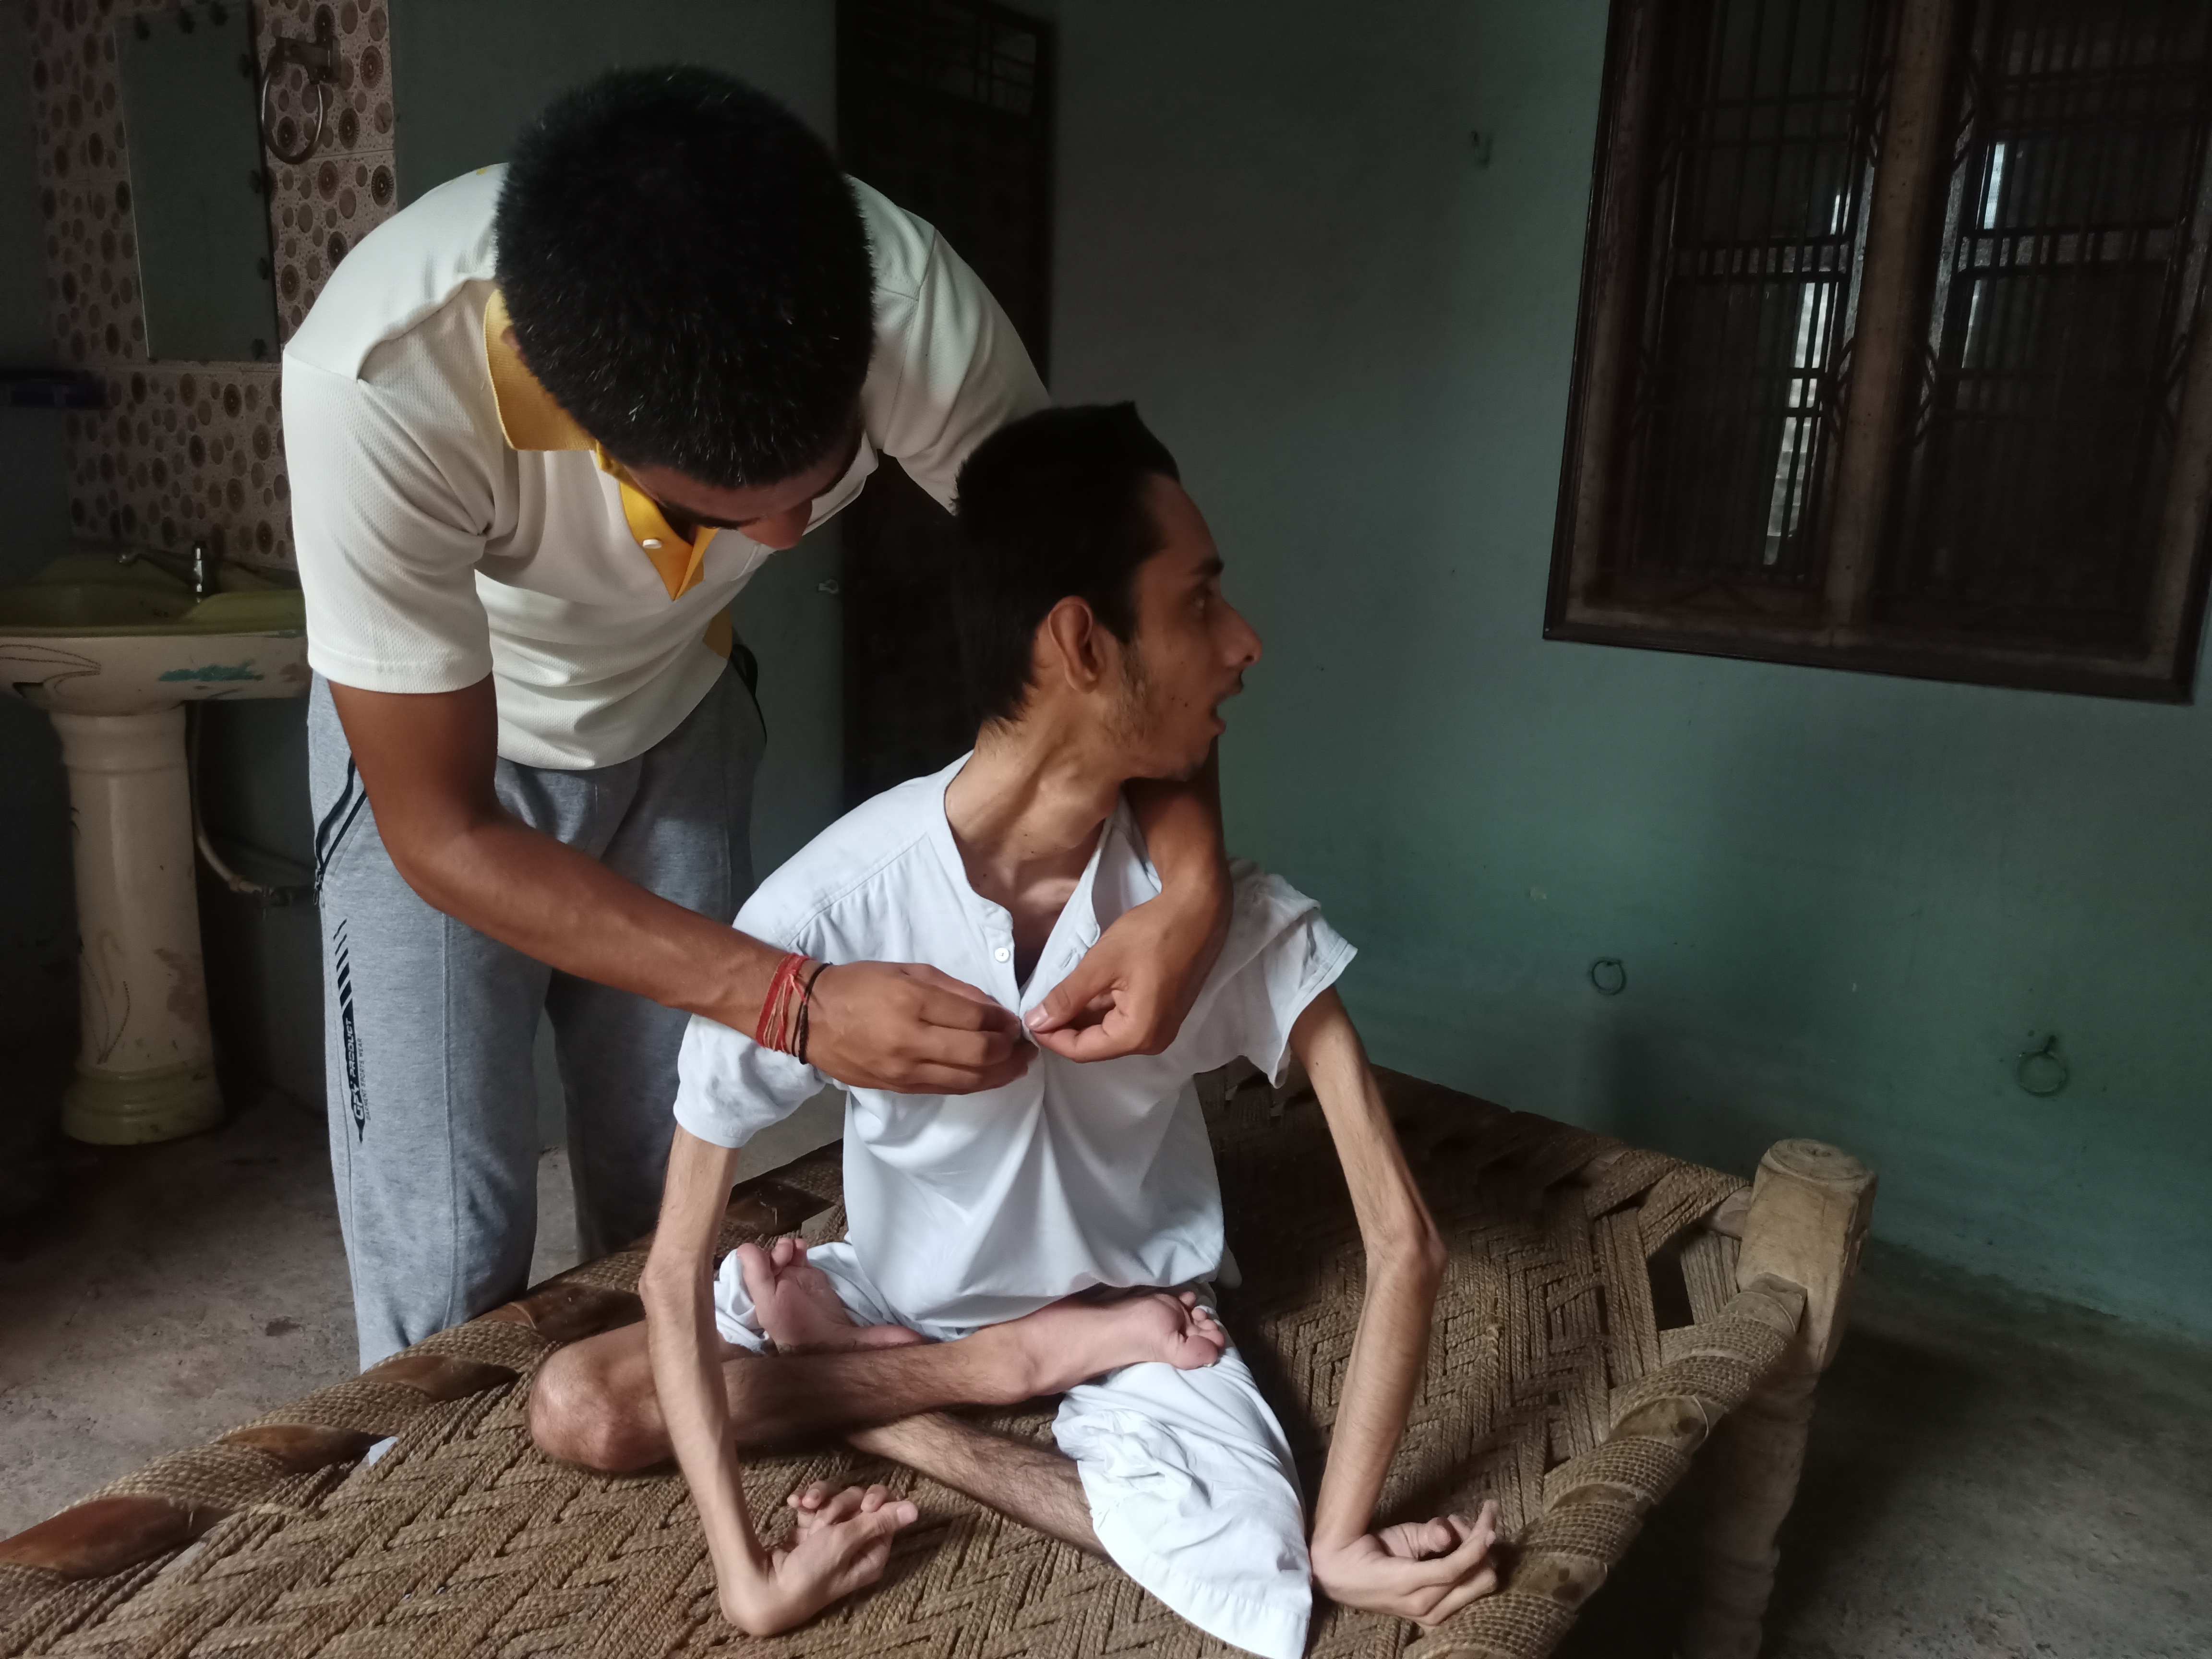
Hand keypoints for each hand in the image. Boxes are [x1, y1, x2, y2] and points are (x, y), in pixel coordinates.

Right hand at [719, 1481, 919, 1634]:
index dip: (876, 1501)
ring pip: (837, 1499)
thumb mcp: (845, 1543)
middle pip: (860, 1501)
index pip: (887, 1512)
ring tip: (805, 1508)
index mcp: (872, 1552)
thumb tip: (915, 1510)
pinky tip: (794, 1503)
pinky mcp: (810, 1531)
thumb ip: (878, 1521)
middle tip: (825, 1519)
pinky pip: (815, 1504)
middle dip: (842, 1502)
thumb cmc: (810, 1572)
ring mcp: (831, 1536)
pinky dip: (805, 1501)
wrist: (767, 1587)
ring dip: (821, 1499)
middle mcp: (855, 1543)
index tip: (863, 1505)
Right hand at [805, 961, 1031, 1092]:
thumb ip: (953, 988)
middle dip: (1010, 1050)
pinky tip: (992, 1076)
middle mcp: (911, 1040)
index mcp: (913, 1002)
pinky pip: (948, 1090)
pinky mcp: (900, 1088)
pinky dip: (976, 1084)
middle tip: (1023, 1043)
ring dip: (1002, 1073)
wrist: (810, 1018)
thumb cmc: (859, 985)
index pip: (976, 1018)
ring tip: (1019, 1064)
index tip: (1014, 1020)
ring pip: (968, 1079)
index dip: (1004, 1021)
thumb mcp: (907, 970)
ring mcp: (905, 1070)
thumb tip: (991, 1008)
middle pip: (979, 1053)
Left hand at [1025, 880, 1229, 1060]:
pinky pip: (1124, 1020)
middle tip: (1037, 1004)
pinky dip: (1101, 1008)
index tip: (1027, 1018)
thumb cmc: (1152, 934)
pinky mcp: (1163, 1013)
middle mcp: (1152, 1041)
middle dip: (1065, 1027)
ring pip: (1108, 1031)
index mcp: (1137, 1035)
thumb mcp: (1101, 964)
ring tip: (1058, 993)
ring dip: (1082, 1016)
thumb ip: (1067, 997)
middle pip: (1096, 1044)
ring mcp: (1161, 1028)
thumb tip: (1036, 1022)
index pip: (1081, 1050)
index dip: (1050, 1037)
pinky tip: (1086, 988)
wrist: (1198, 911)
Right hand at [1309, 1501, 1500, 1626]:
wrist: (1344, 1579)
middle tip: (1461, 1521)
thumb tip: (1448, 1533)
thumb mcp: (1398, 1536)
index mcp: (1409, 1586)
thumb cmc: (1370, 1551)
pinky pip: (1470, 1594)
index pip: (1455, 1567)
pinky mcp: (1437, 1619)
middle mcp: (1426, 1608)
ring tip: (1455, 1534)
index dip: (1476, 1540)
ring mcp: (1433, 1618)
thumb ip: (1426, 1535)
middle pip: (1479, 1579)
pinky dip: (1473, 1571)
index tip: (1488, 1513)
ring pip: (1480, 1587)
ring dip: (1477, 1557)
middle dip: (1478, 1545)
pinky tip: (1458, 1551)